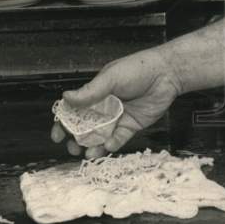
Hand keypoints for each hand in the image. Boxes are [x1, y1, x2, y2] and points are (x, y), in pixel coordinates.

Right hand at [50, 46, 182, 158]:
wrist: (166, 74)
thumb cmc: (138, 69)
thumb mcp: (111, 78)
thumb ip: (90, 91)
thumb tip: (66, 98)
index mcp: (95, 94)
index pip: (74, 111)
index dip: (64, 124)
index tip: (58, 135)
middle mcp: (104, 107)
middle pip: (84, 128)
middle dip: (76, 140)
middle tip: (72, 148)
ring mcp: (117, 118)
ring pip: (100, 137)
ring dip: (92, 147)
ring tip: (87, 154)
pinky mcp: (131, 126)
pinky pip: (119, 139)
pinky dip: (112, 145)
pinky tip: (108, 146)